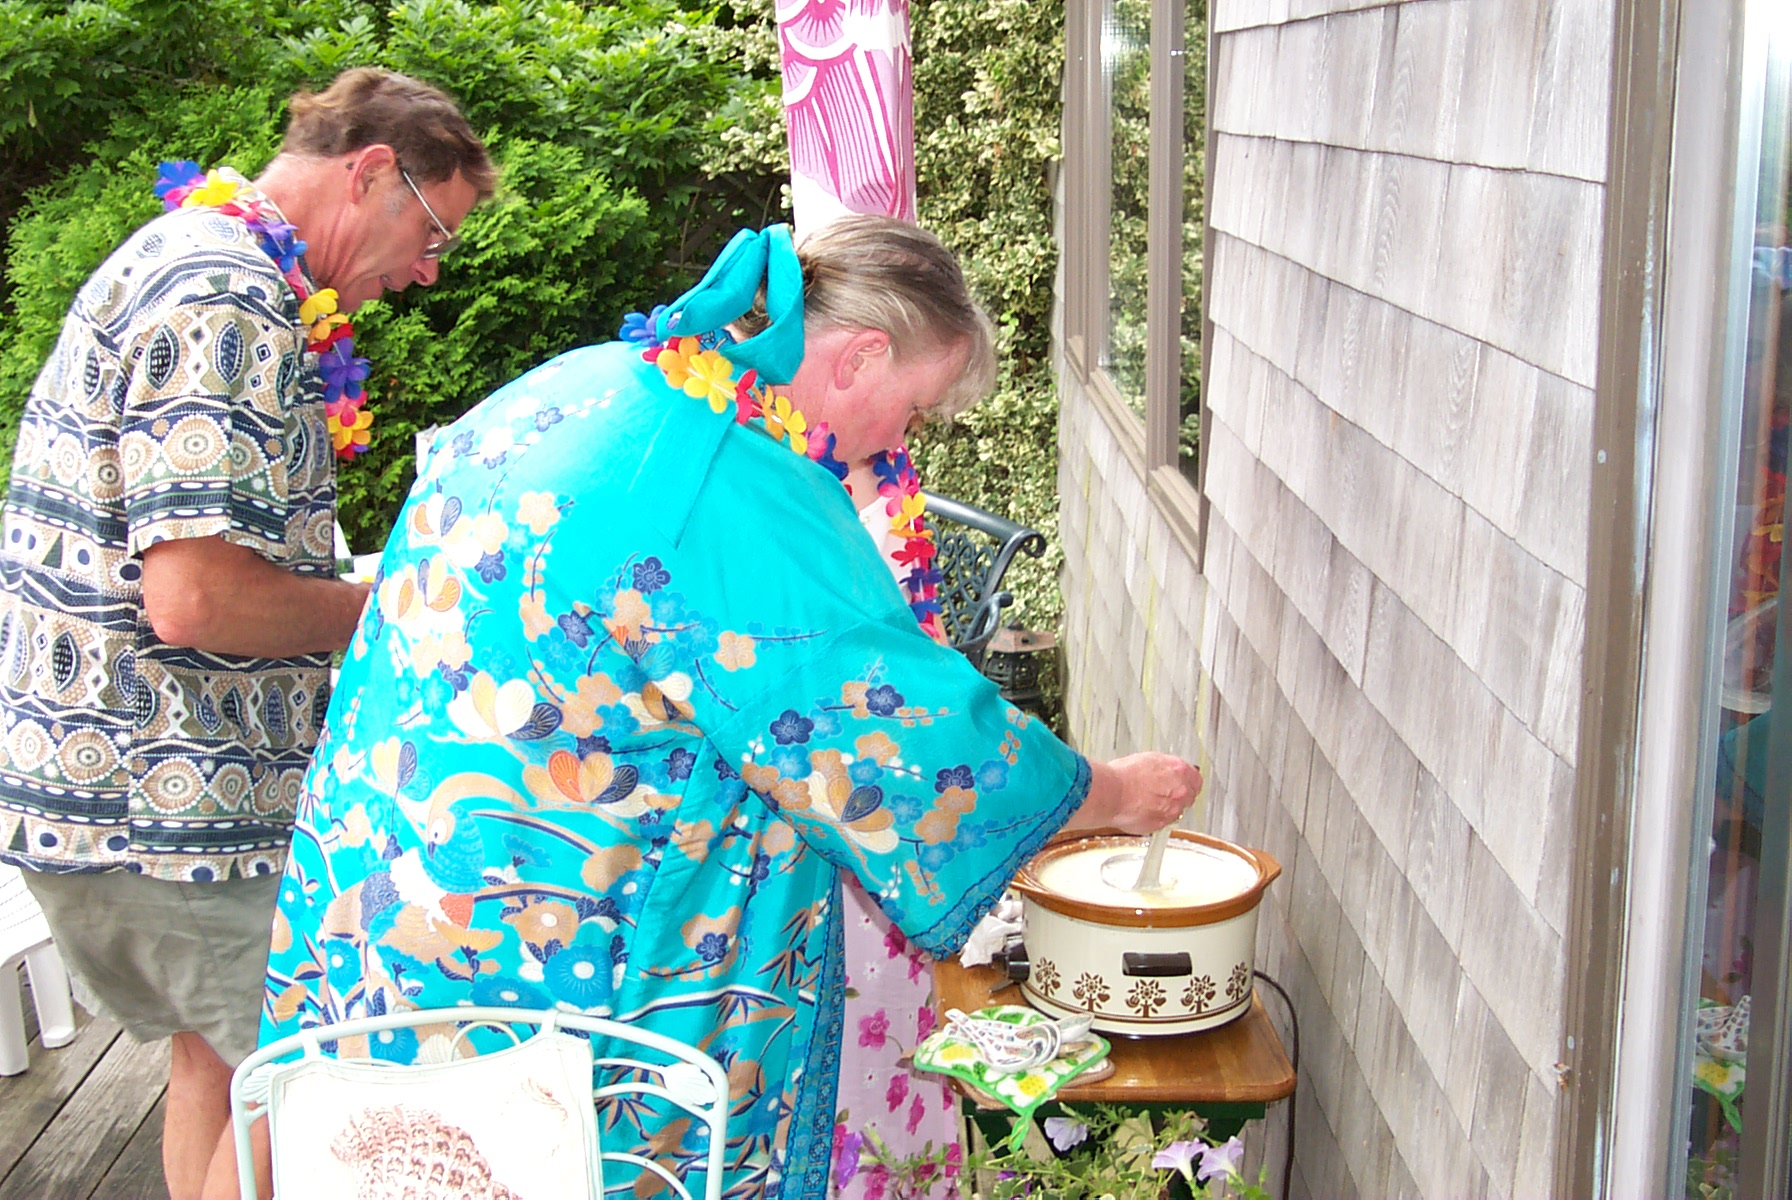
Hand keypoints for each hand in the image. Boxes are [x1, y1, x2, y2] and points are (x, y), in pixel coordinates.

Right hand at [1068, 752, 1202, 834]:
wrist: (1111, 793)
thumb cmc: (1122, 775)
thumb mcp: (1147, 760)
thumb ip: (1163, 769)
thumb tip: (1163, 772)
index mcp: (1179, 770)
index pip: (1196, 779)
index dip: (1188, 782)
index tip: (1183, 783)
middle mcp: (1180, 790)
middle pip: (1189, 796)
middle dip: (1178, 796)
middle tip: (1163, 794)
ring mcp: (1173, 809)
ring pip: (1177, 811)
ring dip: (1167, 808)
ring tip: (1148, 803)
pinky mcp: (1162, 824)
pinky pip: (1163, 823)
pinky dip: (1155, 819)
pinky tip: (1142, 811)